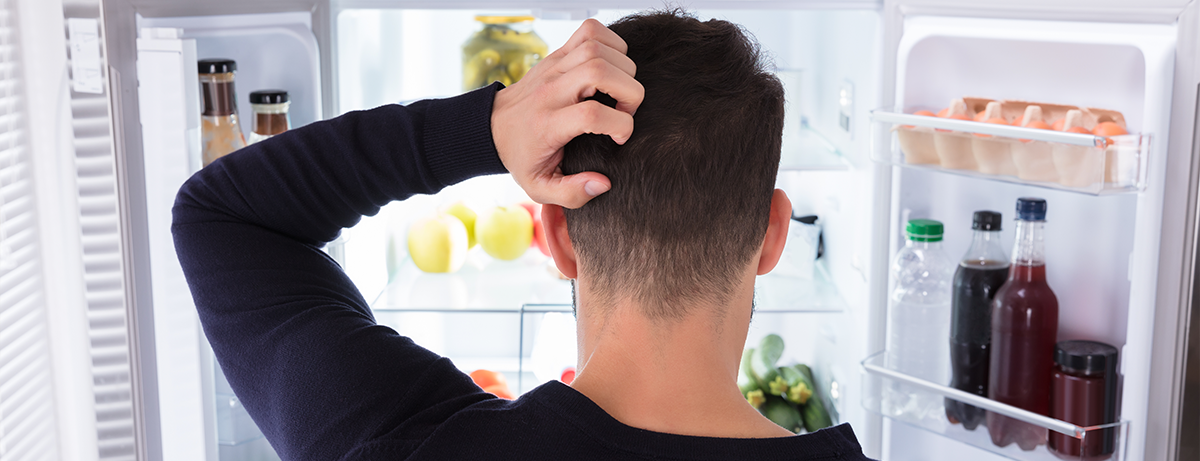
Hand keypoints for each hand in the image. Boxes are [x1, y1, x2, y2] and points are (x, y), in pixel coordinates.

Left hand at [492, 19, 643, 208]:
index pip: (590, 114)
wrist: (492, 127)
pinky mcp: (557, 54)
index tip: (620, 138)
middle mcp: (550, 91)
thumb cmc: (521, 157)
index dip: (619, 125)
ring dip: (623, 67)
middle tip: (625, 110)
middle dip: (629, 91)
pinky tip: (612, 67)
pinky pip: (590, 30)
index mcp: (547, 124)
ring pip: (597, 47)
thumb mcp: (539, 187)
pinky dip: (611, 42)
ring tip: (620, 91)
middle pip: (599, 70)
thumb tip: (603, 184)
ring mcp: (553, 67)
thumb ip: (572, 193)